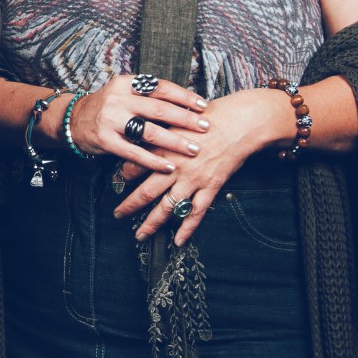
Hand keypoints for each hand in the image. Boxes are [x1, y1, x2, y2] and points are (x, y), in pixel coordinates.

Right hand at [69, 73, 209, 179]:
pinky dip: (154, 161)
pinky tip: (169, 166)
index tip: (203, 105)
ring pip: (149, 131)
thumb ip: (149, 96)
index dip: (184, 96)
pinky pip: (134, 152)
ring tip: (194, 149)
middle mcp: (118, 99)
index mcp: (126, 84)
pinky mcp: (105, 140)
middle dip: (185, 119)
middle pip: (159, 109)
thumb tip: (186, 103)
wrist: (73, 120)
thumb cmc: (108, 107)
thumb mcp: (124, 93)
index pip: (161, 87)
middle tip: (206, 127)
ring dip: (175, 142)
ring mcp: (111, 120)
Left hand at [116, 86, 287, 245]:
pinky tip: (178, 241)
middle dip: (130, 205)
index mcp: (163, 146)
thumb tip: (142, 131)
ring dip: (152, 223)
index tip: (118, 180)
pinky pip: (196, 213)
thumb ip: (158, 127)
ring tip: (140, 234)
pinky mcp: (210, 187)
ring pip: (167, 207)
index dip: (124, 174)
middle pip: (146, 192)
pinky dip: (187, 228)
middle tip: (117, 215)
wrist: (239, 123)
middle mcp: (175, 166)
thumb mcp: (176, 116)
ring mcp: (193, 179)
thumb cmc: (209, 116)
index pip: (135, 165)